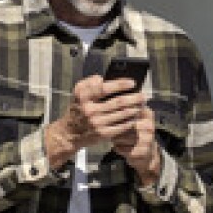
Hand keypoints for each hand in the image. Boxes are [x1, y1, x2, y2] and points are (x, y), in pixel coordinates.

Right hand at [46, 76, 160, 185]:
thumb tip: (102, 79)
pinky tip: (135, 117)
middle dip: (133, 98)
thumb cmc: (78, 110)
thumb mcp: (78, 93)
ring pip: (122, 114)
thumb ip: (89, 83)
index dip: (120, 84)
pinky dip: (130, 121)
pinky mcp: (102, 134)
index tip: (132, 82)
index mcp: (83, 96)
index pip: (104, 87)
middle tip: (143, 95)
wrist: (69, 133)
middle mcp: (89, 110)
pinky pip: (121, 126)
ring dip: (134, 109)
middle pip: (118, 102)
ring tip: (141, 105)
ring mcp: (97, 123)